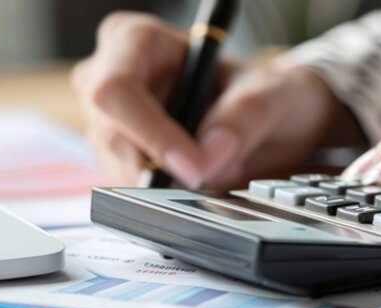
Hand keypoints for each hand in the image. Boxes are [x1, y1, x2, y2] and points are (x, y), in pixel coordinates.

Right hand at [73, 12, 353, 188]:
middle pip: (112, 136)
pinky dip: (169, 193)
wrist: (272, 120)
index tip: (194, 167)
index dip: (151, 134)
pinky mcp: (117, 158)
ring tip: (215, 165)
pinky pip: (132, 187)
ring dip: (170, 183)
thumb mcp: (269, 95)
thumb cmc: (263, 93)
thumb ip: (243, 119)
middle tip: (214, 174)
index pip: (117, 90)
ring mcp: (108, 121)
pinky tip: (197, 175)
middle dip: (164, 168)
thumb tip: (208, 157)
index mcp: (137, 40)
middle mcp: (109, 77)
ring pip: (121, 169)